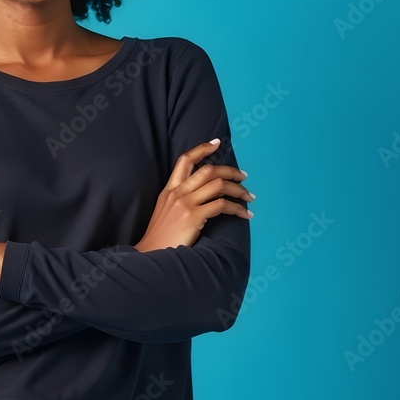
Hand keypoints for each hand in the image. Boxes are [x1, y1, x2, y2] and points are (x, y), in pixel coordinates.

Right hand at [134, 139, 253, 251]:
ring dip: (239, 190)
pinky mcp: (193, 217)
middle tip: (243, 177)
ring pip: (218, 185)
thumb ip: (180, 200)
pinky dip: (238, 208)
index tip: (217, 143)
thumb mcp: (165, 212)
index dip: (202, 149)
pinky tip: (245, 215)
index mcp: (169, 190)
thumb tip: (206, 195)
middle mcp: (177, 193)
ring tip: (249, 197)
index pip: (185, 160)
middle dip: (230, 171)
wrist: (151, 255)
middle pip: (208, 170)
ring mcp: (185, 204)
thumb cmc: (161, 238)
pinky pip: (222, 205)